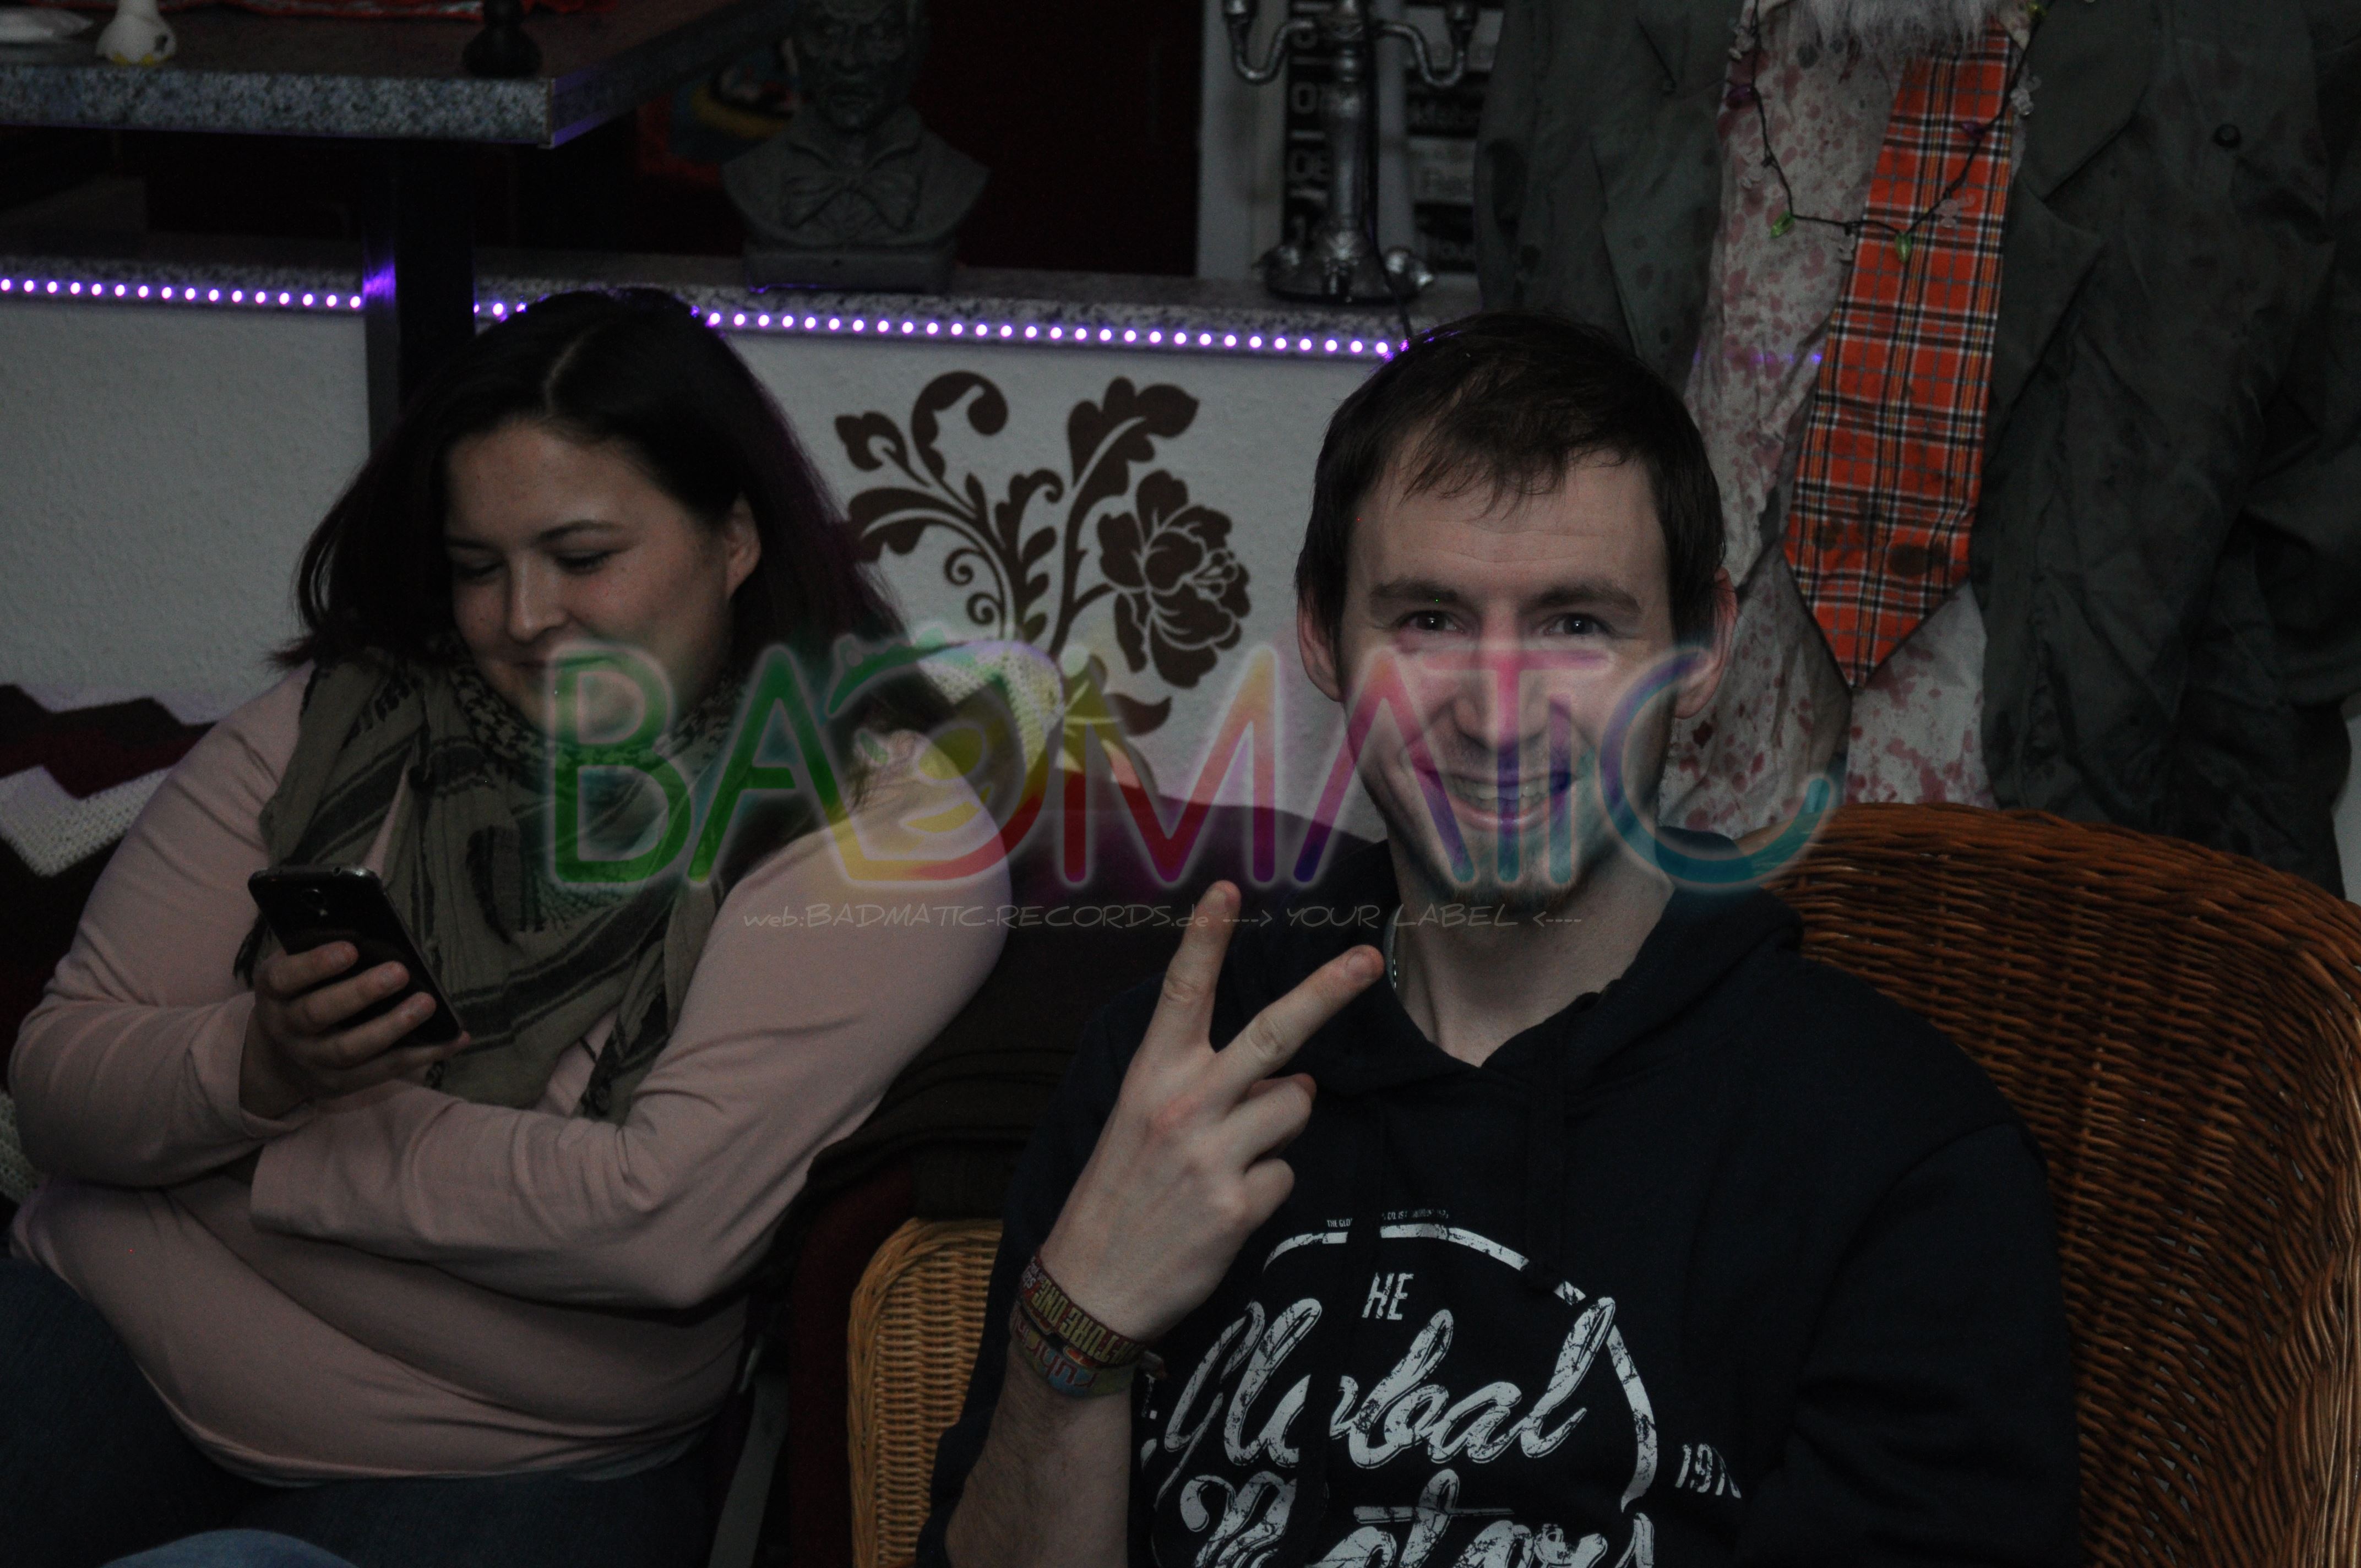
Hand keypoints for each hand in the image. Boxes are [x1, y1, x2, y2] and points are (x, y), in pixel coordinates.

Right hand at [239, 942, 467, 1119]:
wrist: (277, 1056)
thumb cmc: (302, 994)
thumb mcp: (298, 972)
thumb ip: (322, 952)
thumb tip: (375, 931)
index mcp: (273, 991)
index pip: (286, 977)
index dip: (315, 964)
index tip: (351, 949)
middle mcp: (285, 1027)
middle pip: (318, 1013)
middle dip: (360, 993)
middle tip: (401, 972)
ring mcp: (310, 1059)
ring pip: (349, 1049)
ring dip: (392, 1026)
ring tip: (427, 1004)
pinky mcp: (338, 1083)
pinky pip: (382, 1071)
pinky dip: (422, 1054)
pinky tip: (454, 1038)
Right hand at [1038, 882, 1380, 1343]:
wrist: (1091, 1288)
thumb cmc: (1118, 1195)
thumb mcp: (1139, 1123)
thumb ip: (1206, 1088)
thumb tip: (1292, 1076)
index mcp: (1151, 1077)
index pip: (1181, 992)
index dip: (1206, 938)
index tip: (1229, 887)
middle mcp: (1184, 1106)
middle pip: (1274, 1034)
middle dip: (1326, 990)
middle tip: (1367, 958)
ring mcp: (1215, 1156)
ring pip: (1296, 1105)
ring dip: (1281, 1125)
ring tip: (1232, 1156)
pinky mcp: (1239, 1206)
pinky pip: (1287, 1173)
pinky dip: (1268, 1186)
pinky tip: (1226, 1206)